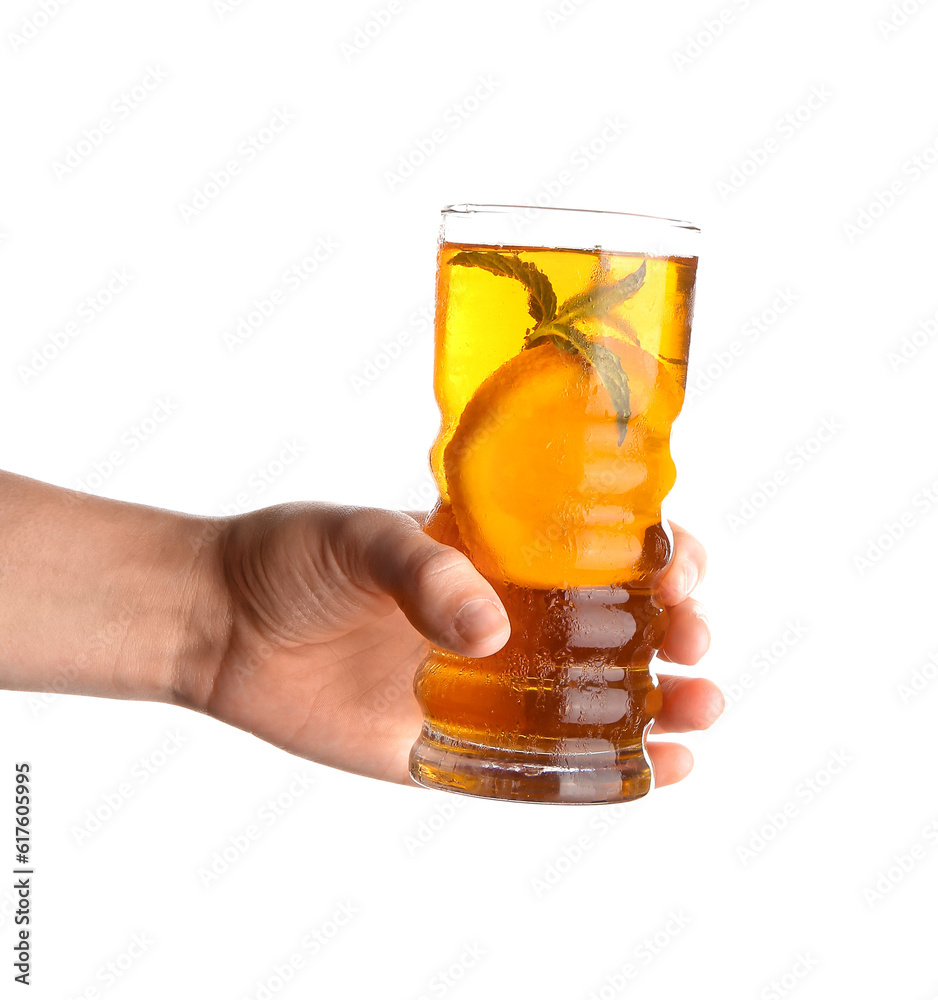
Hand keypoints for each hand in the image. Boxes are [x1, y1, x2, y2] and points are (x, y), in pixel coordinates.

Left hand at [183, 505, 720, 786]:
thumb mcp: (357, 536)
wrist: (223, 624)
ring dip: (664, 703)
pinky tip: (658, 767)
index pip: (598, 547)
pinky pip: (540, 766)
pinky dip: (605, 771)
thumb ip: (424, 570)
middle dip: (676, 628)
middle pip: (618, 625)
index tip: (678, 568)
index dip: (656, 554)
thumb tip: (488, 633)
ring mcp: (485, 686)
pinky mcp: (454, 745)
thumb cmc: (291, 559)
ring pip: (597, 699)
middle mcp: (504, 618)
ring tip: (702, 707)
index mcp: (495, 554)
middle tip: (692, 637)